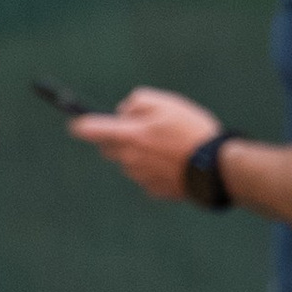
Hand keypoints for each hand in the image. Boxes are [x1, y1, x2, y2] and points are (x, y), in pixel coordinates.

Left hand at [69, 87, 220, 201]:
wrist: (216, 166)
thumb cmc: (191, 131)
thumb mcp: (167, 103)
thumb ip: (138, 101)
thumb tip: (122, 111)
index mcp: (129, 135)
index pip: (91, 130)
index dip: (81, 124)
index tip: (76, 124)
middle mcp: (129, 158)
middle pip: (109, 148)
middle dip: (118, 138)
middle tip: (142, 129)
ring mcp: (139, 177)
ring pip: (128, 162)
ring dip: (138, 153)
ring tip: (167, 145)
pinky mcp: (152, 189)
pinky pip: (145, 175)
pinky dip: (154, 167)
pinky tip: (174, 161)